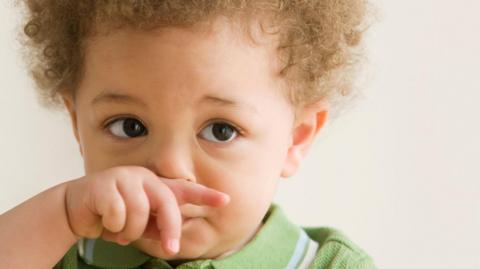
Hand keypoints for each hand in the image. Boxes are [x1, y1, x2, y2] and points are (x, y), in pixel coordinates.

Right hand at [64, 165, 228, 254]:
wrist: (75, 210)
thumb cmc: (113, 218)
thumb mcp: (140, 226)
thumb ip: (157, 228)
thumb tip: (173, 243)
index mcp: (156, 187)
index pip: (185, 190)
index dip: (206, 196)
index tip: (226, 200)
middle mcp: (145, 178)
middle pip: (167, 204)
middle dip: (169, 229)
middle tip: (170, 249)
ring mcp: (125, 178)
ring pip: (140, 213)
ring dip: (129, 231)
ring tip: (119, 230)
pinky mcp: (106, 183)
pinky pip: (119, 214)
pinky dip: (112, 226)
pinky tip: (105, 221)